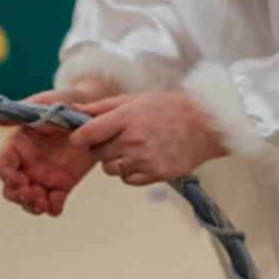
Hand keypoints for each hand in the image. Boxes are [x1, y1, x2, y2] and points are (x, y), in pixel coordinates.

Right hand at [0, 96, 98, 217]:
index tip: (15, 179)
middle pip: (11, 189)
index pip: (1, 165)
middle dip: (18, 195)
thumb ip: (19, 114)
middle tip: (32, 194)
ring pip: (29, 201)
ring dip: (32, 206)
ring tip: (44, 204)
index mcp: (17, 146)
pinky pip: (53, 203)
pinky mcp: (62, 186)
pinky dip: (53, 209)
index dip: (4, 175)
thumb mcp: (43, 106)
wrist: (93, 116)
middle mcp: (26, 165)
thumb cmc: (63, 105)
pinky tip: (55, 208)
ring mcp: (43, 177)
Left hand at [67, 91, 225, 186]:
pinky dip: (129, 172)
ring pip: (109, 169)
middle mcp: (134, 139)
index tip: (78, 139)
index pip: (89, 133)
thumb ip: (103, 107)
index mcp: (127, 117)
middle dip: (99, 148)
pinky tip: (143, 159)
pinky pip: (126, 179)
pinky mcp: (155, 174)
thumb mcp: (136, 99)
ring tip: (133, 149)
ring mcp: (145, 159)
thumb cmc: (169, 109)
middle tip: (115, 140)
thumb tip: (74, 110)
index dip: (78, 138)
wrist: (204, 126)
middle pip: (96, 154)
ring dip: (114, 161)